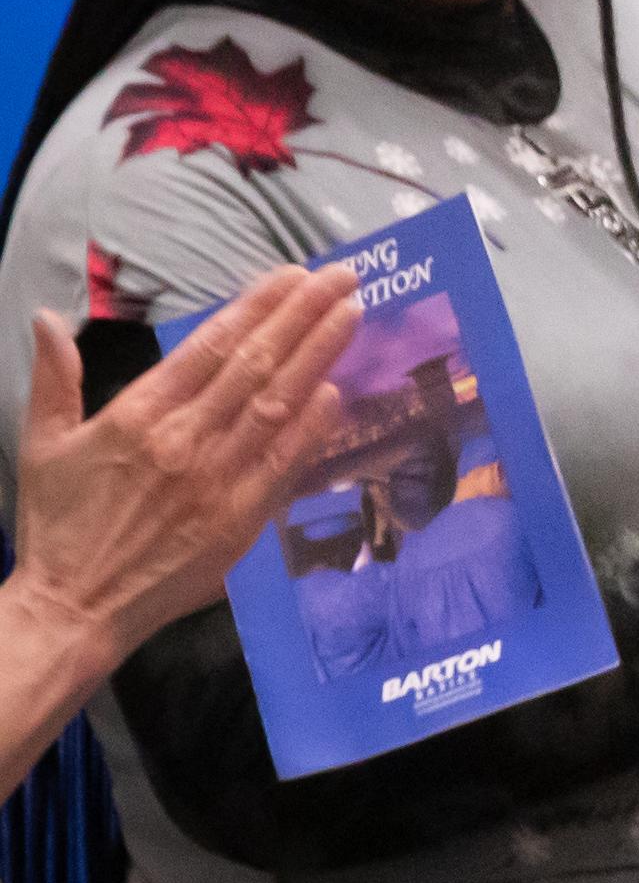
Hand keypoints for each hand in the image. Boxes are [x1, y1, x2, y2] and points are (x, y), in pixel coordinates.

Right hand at [6, 271, 359, 655]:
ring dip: (319, 356)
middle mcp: (183, 440)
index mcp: (137, 416)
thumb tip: (49, 317)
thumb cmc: (59, 524)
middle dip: (302, 316)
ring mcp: (217, 480)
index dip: (255, 307)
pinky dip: (313, 427)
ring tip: (351, 314)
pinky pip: (284, 464)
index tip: (291, 277)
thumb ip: (54, 378)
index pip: (209, 347)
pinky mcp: (240, 519)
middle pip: (254, 365)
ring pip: (277, 405)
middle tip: (343, 277)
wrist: (74, 605)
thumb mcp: (42, 443)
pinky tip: (338, 392)